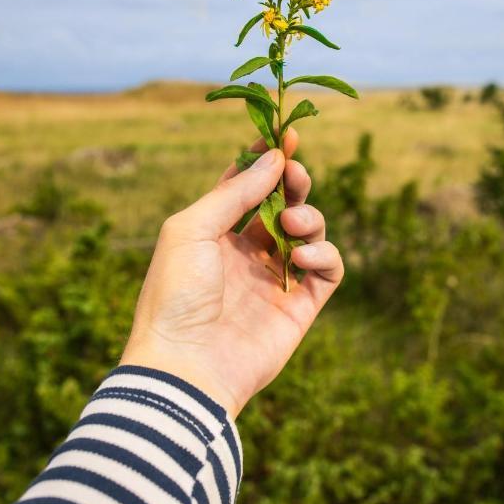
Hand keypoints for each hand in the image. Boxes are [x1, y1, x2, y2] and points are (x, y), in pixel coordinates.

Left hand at [120, 129, 343, 417]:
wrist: (186, 366)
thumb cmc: (176, 294)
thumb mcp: (192, 228)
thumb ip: (235, 192)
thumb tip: (275, 158)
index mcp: (213, 233)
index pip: (244, 187)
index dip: (264, 161)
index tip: (286, 136)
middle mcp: (245, 253)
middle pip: (282, 203)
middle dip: (292, 181)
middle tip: (295, 170)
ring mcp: (274, 279)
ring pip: (309, 231)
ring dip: (308, 215)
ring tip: (290, 224)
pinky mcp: (299, 306)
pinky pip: (327, 269)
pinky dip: (324, 254)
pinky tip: (303, 256)